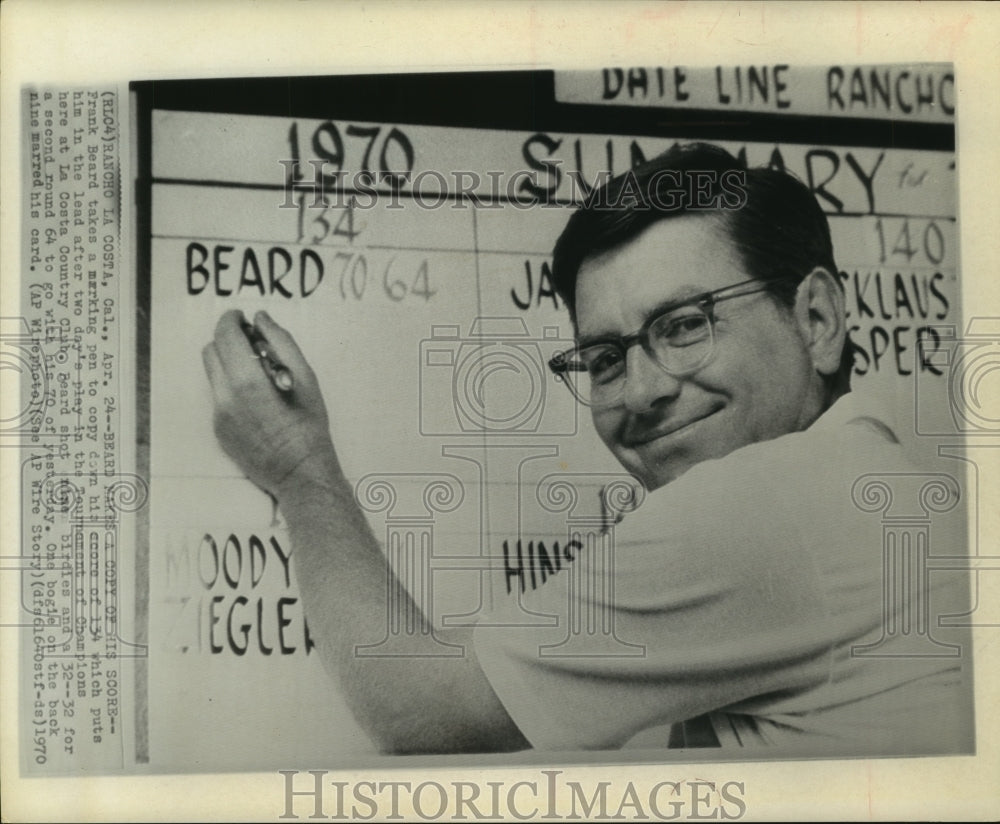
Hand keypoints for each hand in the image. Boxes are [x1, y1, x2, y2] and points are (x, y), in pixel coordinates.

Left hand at [202, 310, 340, 495]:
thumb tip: (261, 319)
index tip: (241, 317)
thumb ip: (282, 342)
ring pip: (212, 373)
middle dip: (227, 339)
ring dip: (228, 362)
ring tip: (255, 370)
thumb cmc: (309, 426)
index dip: (231, 320)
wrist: (299, 472)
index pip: (225, 335)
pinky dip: (232, 387)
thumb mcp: (306, 378)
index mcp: (248, 382)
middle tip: (251, 341)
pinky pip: (218, 397)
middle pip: (211, 350)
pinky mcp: (218, 429)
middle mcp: (225, 397)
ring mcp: (218, 415)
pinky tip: (257, 399)